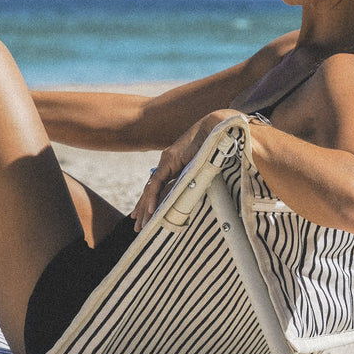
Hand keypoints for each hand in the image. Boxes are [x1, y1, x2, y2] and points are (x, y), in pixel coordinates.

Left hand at [130, 109, 239, 230]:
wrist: (215, 127)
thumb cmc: (215, 144)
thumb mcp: (204, 166)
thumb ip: (198, 178)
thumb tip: (203, 194)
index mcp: (174, 165)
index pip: (158, 187)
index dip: (152, 202)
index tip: (146, 216)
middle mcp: (167, 164)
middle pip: (151, 191)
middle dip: (144, 209)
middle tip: (138, 226)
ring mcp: (167, 161)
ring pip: (151, 189)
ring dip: (145, 208)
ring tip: (140, 224)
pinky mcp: (169, 161)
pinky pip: (157, 183)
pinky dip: (153, 197)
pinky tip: (150, 211)